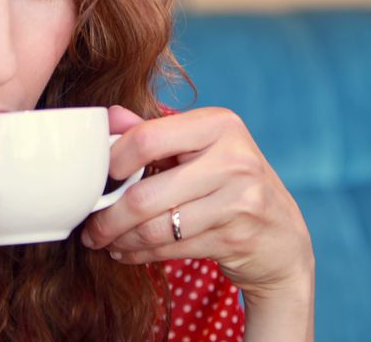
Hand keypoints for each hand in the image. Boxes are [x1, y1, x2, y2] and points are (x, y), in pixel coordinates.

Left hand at [81, 106, 314, 301]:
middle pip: (146, 193)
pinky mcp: (235, 237)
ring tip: (105, 241)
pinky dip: (140, 254)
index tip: (98, 178)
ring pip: (155, 227)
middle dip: (108, 217)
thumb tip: (110, 116)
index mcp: (220, 124)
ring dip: (122, 240)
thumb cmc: (230, 183)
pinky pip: (171, 249)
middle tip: (88, 228)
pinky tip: (128, 252)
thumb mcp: (201, 148)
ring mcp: (239, 200)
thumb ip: (154, 132)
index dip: (112, 161)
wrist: (282, 237)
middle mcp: (233, 158)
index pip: (147, 138)